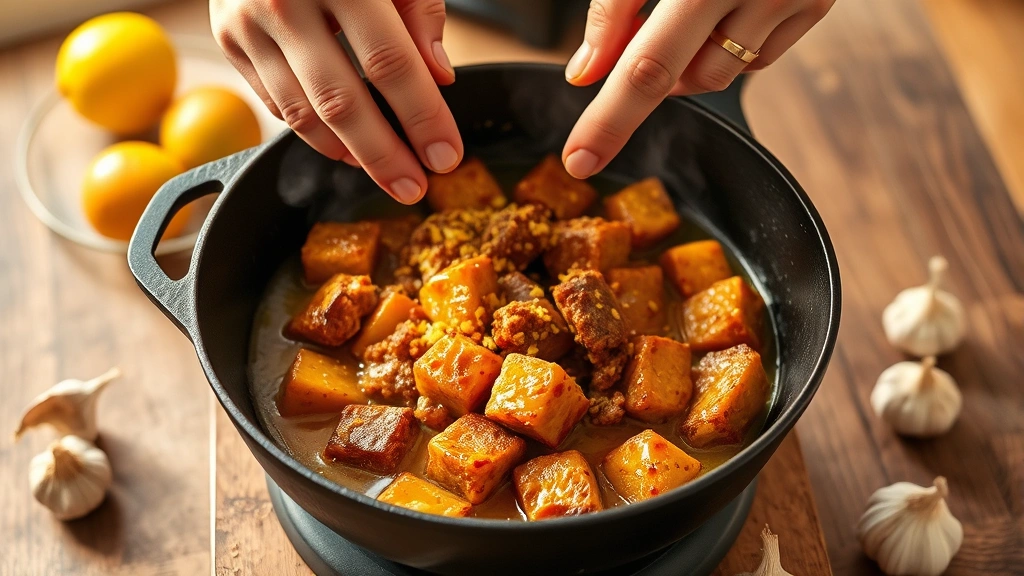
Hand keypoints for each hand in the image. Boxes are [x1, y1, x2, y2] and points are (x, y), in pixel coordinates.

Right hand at [211, 0, 462, 203]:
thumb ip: (419, 11)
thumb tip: (439, 77)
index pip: (390, 63)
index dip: (422, 117)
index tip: (447, 154)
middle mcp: (284, 1)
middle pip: (342, 102)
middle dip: (385, 156)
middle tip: (416, 188)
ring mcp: (246, 24)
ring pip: (302, 113)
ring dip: (350, 154)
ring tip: (387, 172)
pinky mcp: (227, 40)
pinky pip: (275, 103)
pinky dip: (313, 133)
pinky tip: (347, 148)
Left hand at [561, 0, 833, 177]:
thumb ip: (614, 5)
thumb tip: (587, 74)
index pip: (645, 61)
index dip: (609, 118)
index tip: (580, 159)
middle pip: (679, 78)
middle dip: (629, 107)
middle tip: (591, 141)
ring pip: (715, 76)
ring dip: (675, 71)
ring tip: (660, 35)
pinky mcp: (816, 4)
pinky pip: (754, 61)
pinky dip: (720, 55)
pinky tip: (710, 24)